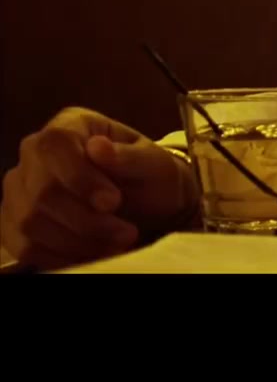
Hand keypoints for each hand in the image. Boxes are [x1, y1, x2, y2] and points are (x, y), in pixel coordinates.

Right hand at [1, 108, 194, 268]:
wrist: (150, 204)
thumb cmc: (151, 176)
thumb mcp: (154, 163)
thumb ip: (129, 157)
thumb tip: (98, 148)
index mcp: (70, 125)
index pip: (54, 146)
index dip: (79, 177)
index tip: (112, 202)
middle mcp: (35, 153)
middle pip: (42, 191)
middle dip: (87, 220)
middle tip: (126, 232)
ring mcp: (20, 189)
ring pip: (30, 222)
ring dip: (78, 242)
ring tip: (118, 243)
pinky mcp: (16, 223)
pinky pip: (25, 247)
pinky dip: (62, 256)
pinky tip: (94, 254)